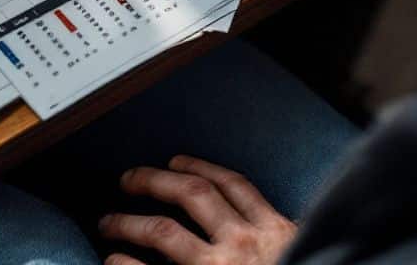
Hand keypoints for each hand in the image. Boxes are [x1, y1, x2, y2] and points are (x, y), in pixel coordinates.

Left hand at [99, 155, 296, 264]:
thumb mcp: (307, 255)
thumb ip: (285, 239)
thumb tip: (272, 225)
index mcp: (274, 231)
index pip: (231, 185)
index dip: (198, 167)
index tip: (174, 162)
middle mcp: (244, 243)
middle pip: (191, 194)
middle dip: (153, 180)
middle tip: (127, 180)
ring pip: (162, 231)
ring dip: (129, 222)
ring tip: (108, 223)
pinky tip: (112, 262)